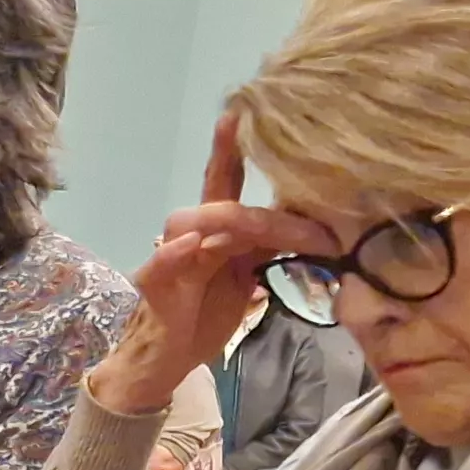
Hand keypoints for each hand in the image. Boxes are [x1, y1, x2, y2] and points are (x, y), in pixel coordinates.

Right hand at [90, 117, 336, 414]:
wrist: (164, 360)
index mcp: (215, 231)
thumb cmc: (202, 316)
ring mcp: (170, 256)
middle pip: (221, 199)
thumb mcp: (244, 276)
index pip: (226, 181)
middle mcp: (191, 234)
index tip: (242, 109)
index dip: (232, 147)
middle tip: (309, 219)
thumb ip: (266, 248)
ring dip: (237, 225)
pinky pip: (165, 261)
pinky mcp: (155, 283)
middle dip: (257, 196)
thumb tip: (314, 226)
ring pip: (199, 224)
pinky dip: (177, 251)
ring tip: (276, 232)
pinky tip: (195, 243)